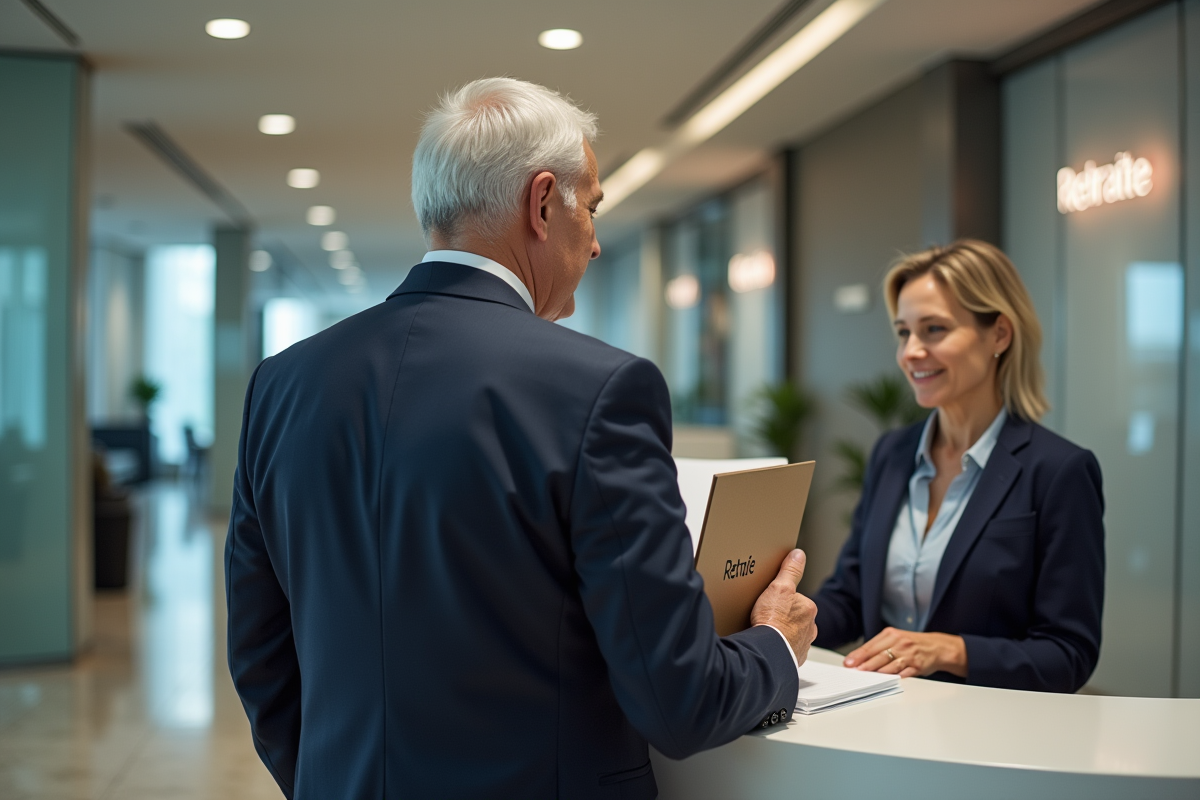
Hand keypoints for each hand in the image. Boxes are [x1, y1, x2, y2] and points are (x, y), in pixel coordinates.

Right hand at [750, 549, 817, 666]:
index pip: (796, 599)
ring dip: (783, 634)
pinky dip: (779, 648)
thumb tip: (798, 555)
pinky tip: (768, 644)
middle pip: (796, 618)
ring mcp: (802, 645)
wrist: (768, 652)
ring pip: (793, 635)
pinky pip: (787, 651)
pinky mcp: (794, 659)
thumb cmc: (773, 621)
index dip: (781, 599)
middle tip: (767, 617)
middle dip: (784, 618)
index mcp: (808, 609)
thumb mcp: (779, 587)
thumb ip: (790, 571)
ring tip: (767, 631)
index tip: (771, 602)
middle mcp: (810, 628)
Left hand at [844, 627, 966, 677]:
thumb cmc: (913, 644)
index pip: (871, 646)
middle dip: (865, 664)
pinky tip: (887, 681)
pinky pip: (905, 673)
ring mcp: (909, 654)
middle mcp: (900, 643)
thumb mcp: (895, 639)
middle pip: (879, 655)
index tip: (848, 662)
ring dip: (878, 672)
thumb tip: (858, 659)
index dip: (858, 655)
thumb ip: (878, 648)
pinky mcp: (918, 665)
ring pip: (890, 664)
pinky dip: (896, 677)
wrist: (938, 647)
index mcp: (891, 635)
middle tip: (854, 671)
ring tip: (866, 677)